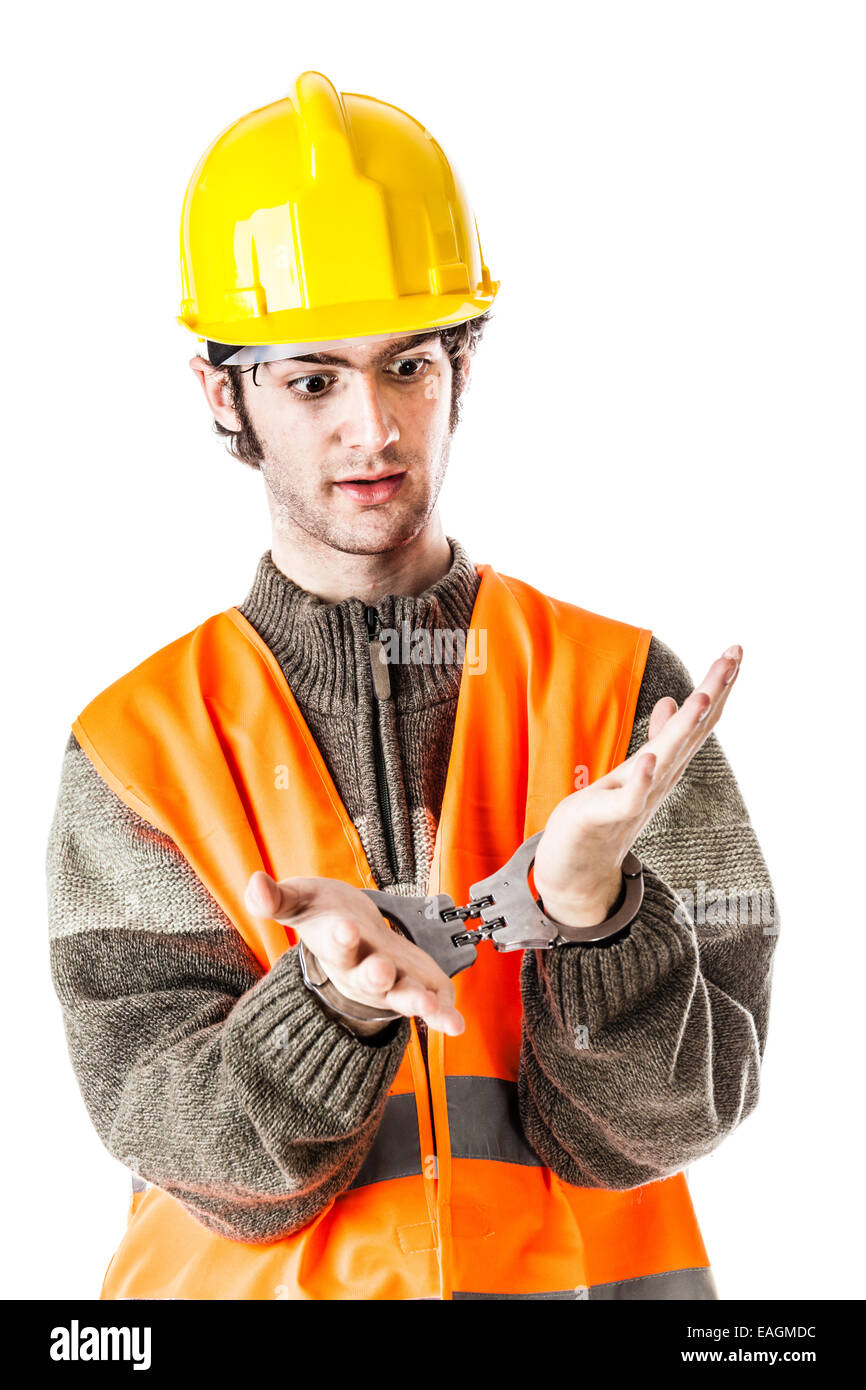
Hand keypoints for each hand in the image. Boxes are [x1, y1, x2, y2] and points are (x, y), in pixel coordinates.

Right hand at [244, 872, 464, 1035]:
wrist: (351, 935)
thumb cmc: (326, 915)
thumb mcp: (301, 901)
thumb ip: (278, 898)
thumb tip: (254, 883)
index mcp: (339, 947)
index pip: (337, 944)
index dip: (340, 937)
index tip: (344, 927)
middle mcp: (365, 969)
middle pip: (370, 976)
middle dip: (375, 975)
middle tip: (380, 971)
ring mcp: (393, 981)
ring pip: (402, 994)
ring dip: (414, 1001)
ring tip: (427, 1007)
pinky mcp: (418, 985)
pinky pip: (433, 1003)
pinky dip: (443, 1015)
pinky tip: (454, 1024)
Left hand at [532, 644, 742, 926]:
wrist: (578, 872)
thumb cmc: (604, 819)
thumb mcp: (632, 769)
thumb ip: (657, 738)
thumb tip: (673, 701)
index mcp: (664, 764)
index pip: (697, 722)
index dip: (716, 686)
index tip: (735, 650)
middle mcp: (658, 779)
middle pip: (691, 733)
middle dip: (713, 693)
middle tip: (733, 656)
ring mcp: (635, 799)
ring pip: (667, 761)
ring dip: (685, 730)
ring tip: (701, 697)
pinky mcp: (605, 818)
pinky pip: (628, 800)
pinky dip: (639, 781)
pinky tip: (648, 761)